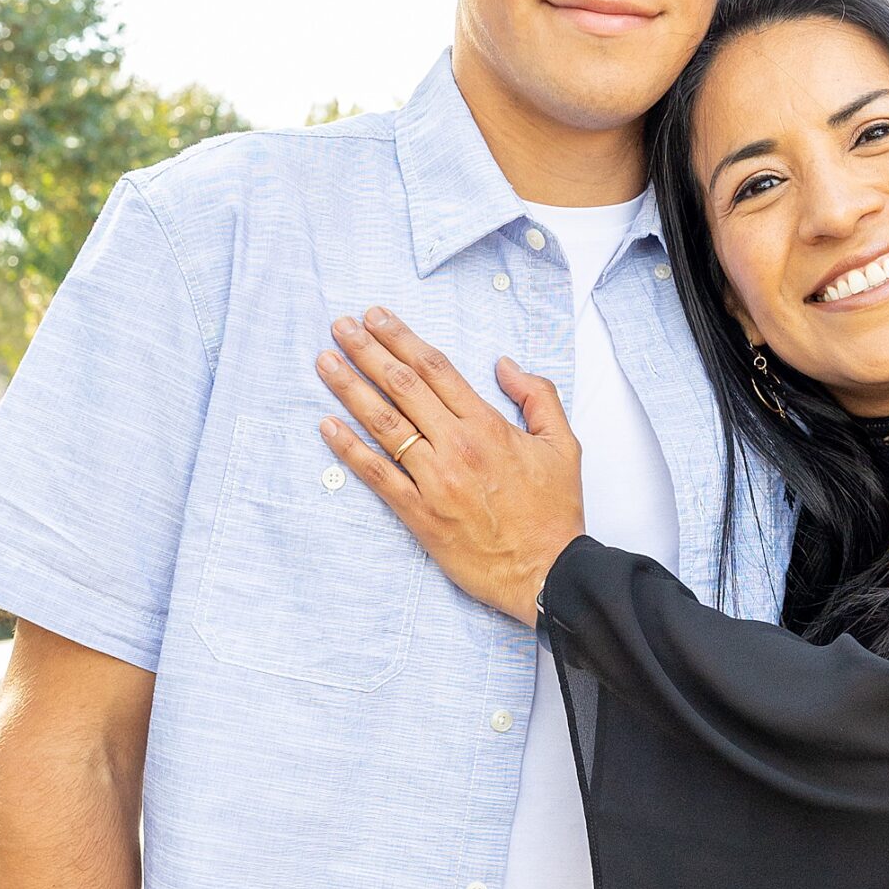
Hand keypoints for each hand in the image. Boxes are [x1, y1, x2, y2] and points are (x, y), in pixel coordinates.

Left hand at [317, 308, 583, 625]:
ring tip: (325, 362)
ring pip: (384, 423)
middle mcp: (457, 445)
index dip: (401, 338)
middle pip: (402, 386)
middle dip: (367, 351)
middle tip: (340, 326)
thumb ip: (538, 397)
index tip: (376, 317)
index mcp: (487, 425)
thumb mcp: (564, 446)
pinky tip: (327, 426)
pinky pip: (377, 475)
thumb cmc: (554, 513)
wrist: (547, 571)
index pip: (435, 369)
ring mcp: (434, 479)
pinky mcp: (419, 513)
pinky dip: (350, 448)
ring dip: (350, 388)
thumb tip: (506, 364)